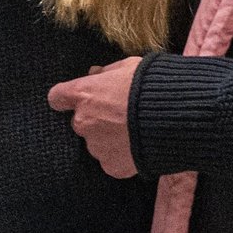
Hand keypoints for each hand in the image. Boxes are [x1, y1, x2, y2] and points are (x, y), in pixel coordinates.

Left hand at [47, 57, 142, 178]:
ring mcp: (96, 147)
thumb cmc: (152, 87)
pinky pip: (111, 160)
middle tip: (120, 115)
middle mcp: (83, 123)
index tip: (76, 99)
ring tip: (134, 131)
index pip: (57, 97)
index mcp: (84, 95)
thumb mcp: (129, 67)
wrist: (175, 118)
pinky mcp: (111, 165)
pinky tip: (137, 145)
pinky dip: (121, 154)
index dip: (66, 98)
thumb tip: (95, 73)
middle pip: (80, 122)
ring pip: (96, 142)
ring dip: (109, 137)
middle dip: (95, 119)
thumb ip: (107, 72)